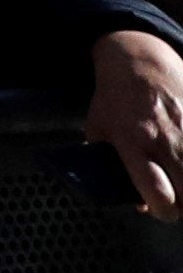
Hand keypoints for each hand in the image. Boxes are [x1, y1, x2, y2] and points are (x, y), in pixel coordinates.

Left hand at [89, 30, 182, 219]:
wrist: (139, 62)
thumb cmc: (115, 98)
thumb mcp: (98, 129)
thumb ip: (110, 164)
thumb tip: (136, 201)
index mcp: (134, 144)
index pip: (158, 192)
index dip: (161, 210)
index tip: (158, 208)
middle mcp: (164, 141)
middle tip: (175, 199)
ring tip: (181, 182)